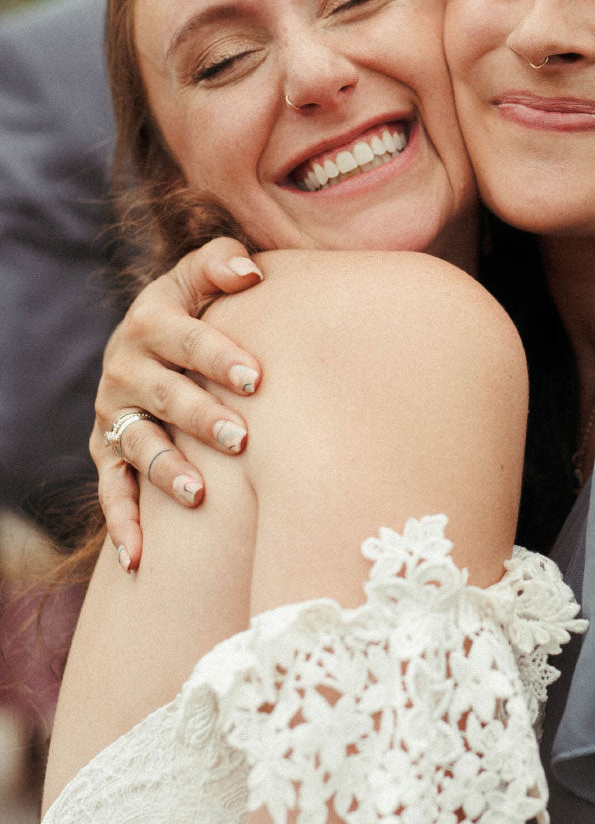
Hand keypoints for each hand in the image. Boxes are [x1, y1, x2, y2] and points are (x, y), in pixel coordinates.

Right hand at [92, 238, 264, 569]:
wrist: (152, 340)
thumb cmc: (198, 307)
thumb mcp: (201, 277)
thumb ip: (223, 263)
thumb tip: (252, 272)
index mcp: (153, 321)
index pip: (187, 339)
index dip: (219, 357)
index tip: (257, 379)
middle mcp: (126, 368)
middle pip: (165, 396)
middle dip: (201, 418)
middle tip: (240, 440)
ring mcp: (115, 414)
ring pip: (138, 447)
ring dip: (166, 472)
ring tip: (198, 495)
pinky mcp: (107, 452)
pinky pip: (111, 492)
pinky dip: (122, 525)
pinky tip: (139, 560)